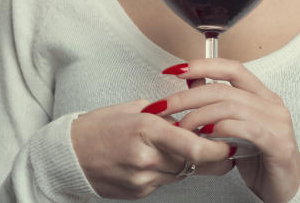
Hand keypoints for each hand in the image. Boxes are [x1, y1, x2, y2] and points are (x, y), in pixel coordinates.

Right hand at [71, 99, 233, 198]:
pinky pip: (164, 182)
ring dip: (186, 162)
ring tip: (176, 147)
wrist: (69, 155)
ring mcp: (142, 178)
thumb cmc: (99, 127)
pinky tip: (156, 158)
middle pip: (192, 162)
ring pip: (181, 173)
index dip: (219, 149)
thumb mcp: (135, 109)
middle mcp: (146, 157)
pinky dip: (167, 170)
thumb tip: (196, 108)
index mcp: (146, 129)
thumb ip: (167, 113)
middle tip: (219, 146)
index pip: (195, 147)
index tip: (230, 143)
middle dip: (207, 154)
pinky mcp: (138, 192)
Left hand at [155, 59, 299, 202]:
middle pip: (224, 89)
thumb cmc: (259, 160)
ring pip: (232, 107)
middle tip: (163, 106)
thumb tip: (191, 80)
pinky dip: (223, 129)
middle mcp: (271, 104)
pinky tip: (206, 135)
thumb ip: (215, 104)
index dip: (203, 65)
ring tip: (181, 127)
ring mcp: (278, 122)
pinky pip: (247, 129)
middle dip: (187, 97)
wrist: (284, 190)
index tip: (175, 70)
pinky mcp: (279, 143)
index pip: (232, 68)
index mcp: (261, 95)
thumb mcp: (233, 128)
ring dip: (199, 116)